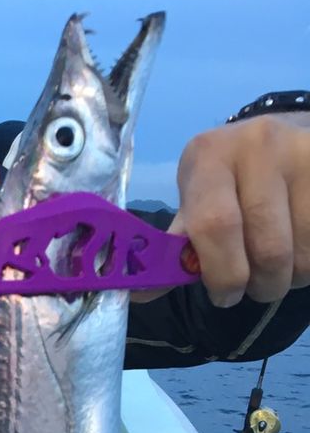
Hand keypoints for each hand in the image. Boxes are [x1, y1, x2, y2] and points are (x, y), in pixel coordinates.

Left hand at [144, 112, 309, 305]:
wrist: (282, 136)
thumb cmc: (229, 181)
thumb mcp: (197, 202)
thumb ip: (175, 248)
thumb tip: (138, 293)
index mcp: (209, 156)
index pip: (215, 226)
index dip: (221, 273)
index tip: (224, 296)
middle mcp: (257, 146)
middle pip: (268, 248)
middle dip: (262, 284)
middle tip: (256, 288)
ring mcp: (302, 153)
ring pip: (305, 251)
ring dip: (292, 277)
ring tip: (280, 267)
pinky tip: (302, 250)